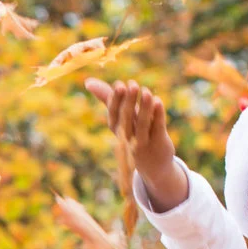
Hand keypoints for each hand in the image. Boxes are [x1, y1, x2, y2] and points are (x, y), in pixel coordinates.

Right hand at [85, 77, 189, 212]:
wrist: (153, 166)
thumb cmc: (135, 134)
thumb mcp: (122, 118)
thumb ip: (107, 99)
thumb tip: (88, 82)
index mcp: (118, 130)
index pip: (114, 116)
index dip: (115, 101)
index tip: (119, 85)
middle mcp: (128, 138)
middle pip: (127, 119)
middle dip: (128, 102)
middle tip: (131, 84)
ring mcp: (144, 142)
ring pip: (143, 125)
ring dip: (144, 108)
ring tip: (146, 91)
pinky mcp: (159, 143)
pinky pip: (158, 129)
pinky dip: (158, 116)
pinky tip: (159, 101)